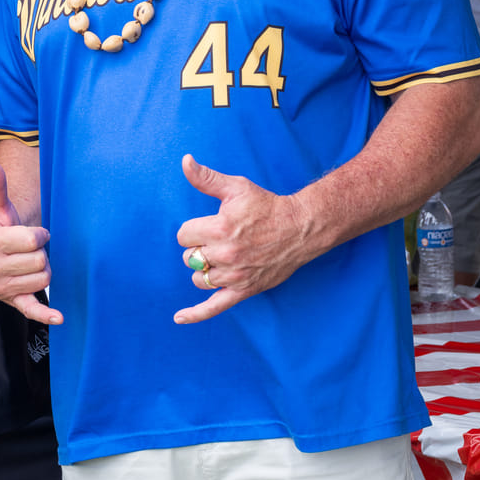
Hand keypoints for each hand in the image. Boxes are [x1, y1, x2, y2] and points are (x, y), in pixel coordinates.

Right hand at [0, 157, 61, 324]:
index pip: (32, 240)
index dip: (38, 234)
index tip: (32, 233)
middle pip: (40, 261)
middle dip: (40, 252)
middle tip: (29, 249)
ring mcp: (1, 288)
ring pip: (43, 279)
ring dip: (43, 269)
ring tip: (29, 262)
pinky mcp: (12, 302)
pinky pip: (30, 311)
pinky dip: (45, 315)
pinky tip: (59, 316)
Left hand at [172, 153, 317, 322]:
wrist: (300, 229)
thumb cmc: (266, 206)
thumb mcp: (236, 187)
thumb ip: (206, 178)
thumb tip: (185, 161)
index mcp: (220, 228)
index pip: (183, 235)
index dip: (193, 228)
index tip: (209, 224)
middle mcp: (226, 254)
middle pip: (189, 257)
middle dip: (199, 247)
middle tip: (220, 238)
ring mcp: (234, 275)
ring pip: (199, 278)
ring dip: (204, 269)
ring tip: (222, 256)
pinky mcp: (243, 290)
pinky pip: (214, 307)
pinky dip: (195, 314)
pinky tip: (179, 318)